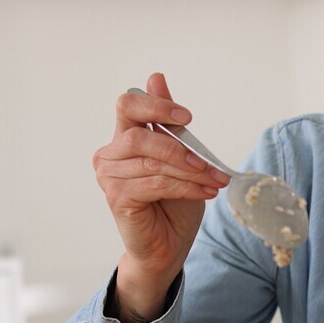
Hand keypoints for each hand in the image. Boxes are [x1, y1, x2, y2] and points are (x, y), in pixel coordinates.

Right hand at [92, 72, 230, 320]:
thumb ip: (168, 122)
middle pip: (139, 134)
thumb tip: (156, 77)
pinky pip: (154, 183)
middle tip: (208, 162)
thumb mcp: (180, 156)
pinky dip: (185, 187)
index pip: (128, 104)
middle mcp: (110, 154)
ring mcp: (109, 177)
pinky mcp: (116, 198)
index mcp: (124, 137)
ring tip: (214, 181)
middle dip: (179, 146)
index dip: (156, 104)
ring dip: (189, 171)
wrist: (168, 246)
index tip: (187, 117)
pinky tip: (204, 192)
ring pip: (151, 162)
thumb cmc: (173, 202)